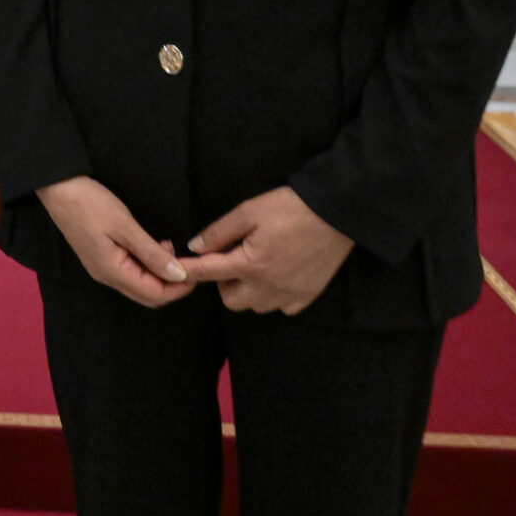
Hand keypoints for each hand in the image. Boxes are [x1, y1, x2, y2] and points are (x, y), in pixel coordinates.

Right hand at [36, 175, 193, 308]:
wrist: (58, 188)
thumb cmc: (90, 204)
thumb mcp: (125, 225)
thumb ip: (152, 253)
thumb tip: (179, 275)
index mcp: (113, 272)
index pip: (154, 295)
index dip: (179, 287)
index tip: (196, 269)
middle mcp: (107, 277)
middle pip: (148, 295)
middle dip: (172, 284)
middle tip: (186, 260)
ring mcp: (103, 269)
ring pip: (140, 284)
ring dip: (160, 273)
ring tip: (169, 247)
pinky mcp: (102, 258)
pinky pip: (131, 273)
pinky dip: (148, 265)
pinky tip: (153, 245)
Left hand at [175, 186, 354, 314]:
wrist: (337, 214)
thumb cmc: (290, 208)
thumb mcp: (249, 211)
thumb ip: (219, 232)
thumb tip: (196, 247)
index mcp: (251, 264)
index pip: (209, 273)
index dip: (191, 271)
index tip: (178, 271)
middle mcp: (269, 287)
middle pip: (232, 300)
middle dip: (225, 283)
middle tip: (232, 260)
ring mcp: (291, 295)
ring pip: (256, 306)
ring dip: (248, 291)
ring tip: (255, 266)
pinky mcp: (309, 296)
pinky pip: (282, 307)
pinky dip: (274, 296)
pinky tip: (278, 275)